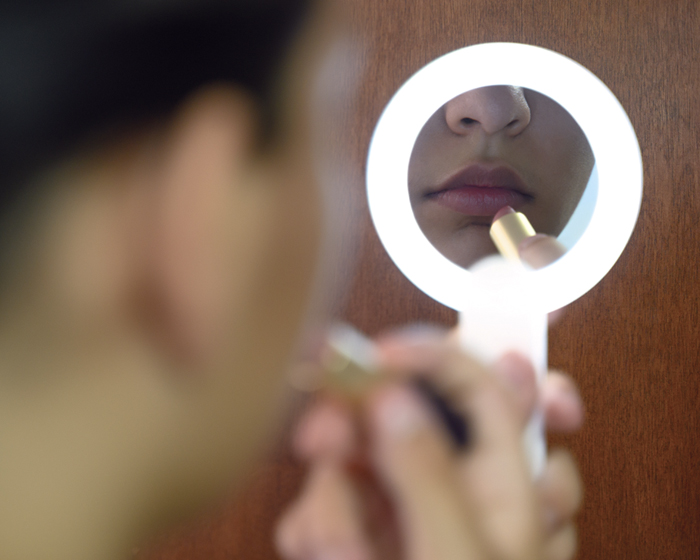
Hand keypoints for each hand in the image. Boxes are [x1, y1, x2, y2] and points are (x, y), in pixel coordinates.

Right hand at [276, 334, 583, 559]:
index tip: (378, 356)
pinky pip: (326, 501)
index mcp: (506, 483)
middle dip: (355, 425)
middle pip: (402, 411)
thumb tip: (396, 401)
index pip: (482, 382)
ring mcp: (406, 505)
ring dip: (330, 499)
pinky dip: (317, 528)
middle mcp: (455, 484)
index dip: (433, 356)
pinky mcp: (366, 527)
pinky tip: (331, 557)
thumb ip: (429, 475)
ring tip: (340, 549)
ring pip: (353, 456)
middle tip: (326, 439)